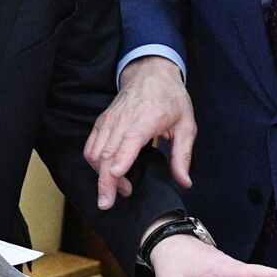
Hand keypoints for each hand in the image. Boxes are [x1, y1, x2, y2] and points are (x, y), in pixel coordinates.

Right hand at [85, 56, 194, 208]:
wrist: (151, 73)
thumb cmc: (171, 99)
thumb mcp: (186, 125)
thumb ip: (183, 156)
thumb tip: (185, 183)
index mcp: (146, 118)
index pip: (127, 144)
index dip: (119, 165)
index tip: (116, 184)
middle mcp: (123, 120)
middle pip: (106, 155)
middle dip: (104, 183)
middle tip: (109, 204)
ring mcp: (109, 121)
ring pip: (94, 154)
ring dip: (101, 176)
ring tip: (120, 189)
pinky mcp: (101, 123)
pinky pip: (90, 148)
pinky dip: (95, 165)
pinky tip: (110, 175)